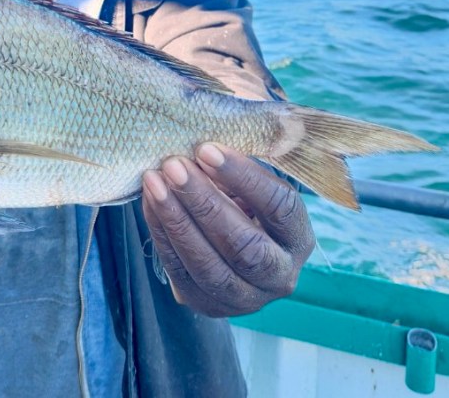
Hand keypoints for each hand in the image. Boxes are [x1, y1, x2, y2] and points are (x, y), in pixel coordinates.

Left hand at [141, 143, 313, 317]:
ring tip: (154, 180)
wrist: (232, 250)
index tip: (207, 149)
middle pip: (244, 246)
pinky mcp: (209, 306)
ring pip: (209, 265)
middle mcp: (279, 275)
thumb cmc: (243, 202)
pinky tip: (150, 201)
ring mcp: (245, 298)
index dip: (244, 177)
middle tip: (174, 165)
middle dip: (204, 202)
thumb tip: (203, 141)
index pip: (279, 208)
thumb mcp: (251, 184)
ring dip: (176, 219)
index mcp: (297, 238)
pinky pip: (180, 272)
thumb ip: (236, 166)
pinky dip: (161, 233)